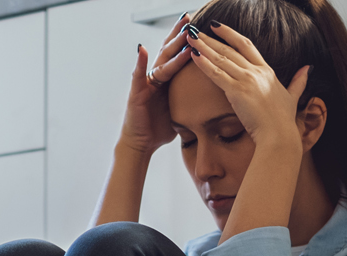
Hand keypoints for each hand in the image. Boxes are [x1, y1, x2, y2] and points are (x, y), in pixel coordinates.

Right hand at [118, 13, 196, 156]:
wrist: (140, 145)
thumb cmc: (158, 130)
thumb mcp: (180, 112)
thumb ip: (190, 102)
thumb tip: (210, 103)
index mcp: (167, 81)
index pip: (179, 57)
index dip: (188, 43)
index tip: (199, 29)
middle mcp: (155, 78)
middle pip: (169, 52)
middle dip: (180, 35)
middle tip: (190, 19)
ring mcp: (145, 83)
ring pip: (160, 61)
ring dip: (171, 46)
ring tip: (181, 32)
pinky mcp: (136, 93)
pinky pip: (138, 75)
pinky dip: (139, 62)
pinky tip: (141, 49)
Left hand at [185, 22, 310, 145]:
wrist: (279, 135)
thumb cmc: (283, 120)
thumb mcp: (293, 96)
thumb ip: (299, 81)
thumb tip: (308, 68)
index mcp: (267, 71)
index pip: (246, 45)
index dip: (230, 34)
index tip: (217, 26)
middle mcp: (256, 72)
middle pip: (230, 49)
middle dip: (211, 39)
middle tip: (196, 31)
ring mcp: (247, 80)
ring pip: (221, 59)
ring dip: (204, 47)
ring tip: (190, 39)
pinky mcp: (237, 92)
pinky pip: (217, 74)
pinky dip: (204, 64)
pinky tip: (194, 56)